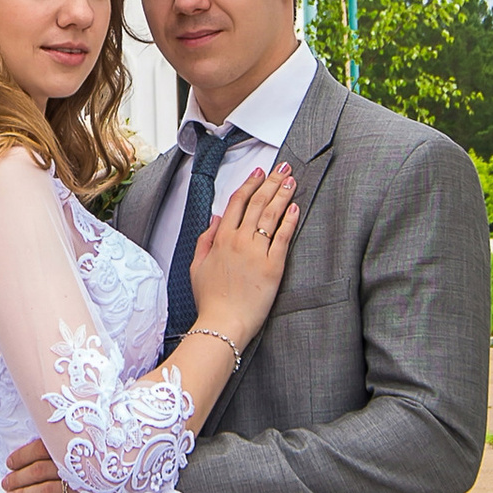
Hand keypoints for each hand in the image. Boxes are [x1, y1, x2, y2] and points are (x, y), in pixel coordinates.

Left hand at [1, 436, 161, 492]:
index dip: (24, 454)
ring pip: (51, 490)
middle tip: (4, 484)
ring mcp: (94, 488)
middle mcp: (87, 465)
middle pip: (42, 469)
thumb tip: (69, 430)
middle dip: (20, 477)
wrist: (176, 479)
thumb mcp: (117, 436)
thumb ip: (93, 435)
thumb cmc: (146, 454)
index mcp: (87, 444)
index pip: (46, 446)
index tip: (9, 461)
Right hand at [187, 160, 297, 348]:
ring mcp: (257, 252)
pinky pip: (283, 237)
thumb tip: (215, 219)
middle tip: (282, 169)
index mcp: (221, 239)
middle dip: (271, 182)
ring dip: (282, 194)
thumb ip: (205, 240)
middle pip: (257, 203)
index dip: (249, 184)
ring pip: (271, 215)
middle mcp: (239, 240)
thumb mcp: (197, 267)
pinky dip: (290, 220)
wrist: (223, 323)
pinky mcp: (274, 265)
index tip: (258, 173)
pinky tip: (295, 207)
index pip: (237, 202)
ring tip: (291, 181)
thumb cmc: (210, 300)